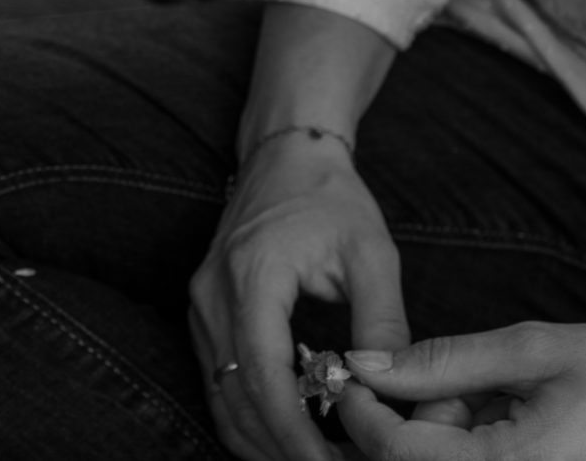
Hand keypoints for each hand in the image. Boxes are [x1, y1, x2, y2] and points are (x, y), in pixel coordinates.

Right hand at [190, 128, 409, 460]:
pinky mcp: (204, 314)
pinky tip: (291, 435)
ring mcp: (201, 306)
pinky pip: (219, 382)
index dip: (294, 433)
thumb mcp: (372, 253)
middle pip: (235, 398)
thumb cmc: (330, 198)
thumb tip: (385, 391)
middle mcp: (213, 295)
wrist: (285, 155)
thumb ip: (382, 323)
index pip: (263, 375)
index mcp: (252, 276)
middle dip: (282, 449)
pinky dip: (250, 417)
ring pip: (221, 398)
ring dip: (263, 441)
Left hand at [334, 325, 585, 460]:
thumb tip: (369, 363)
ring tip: (493, 388)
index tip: (351, 368)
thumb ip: (444, 363)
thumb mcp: (537, 351)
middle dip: (408, 419)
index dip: (362, 411)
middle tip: (438, 373)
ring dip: (444, 430)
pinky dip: (477, 440)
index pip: (397, 454)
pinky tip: (508, 410)